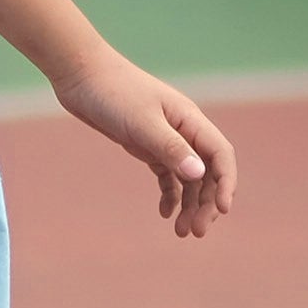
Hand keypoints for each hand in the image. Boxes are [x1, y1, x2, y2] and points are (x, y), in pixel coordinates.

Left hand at [54, 55, 238, 239]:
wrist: (81, 76)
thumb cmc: (114, 93)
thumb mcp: (142, 123)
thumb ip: (171, 148)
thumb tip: (199, 174)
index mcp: (190, 120)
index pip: (220, 155)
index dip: (226, 183)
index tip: (222, 210)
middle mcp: (183, 130)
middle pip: (207, 172)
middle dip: (205, 203)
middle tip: (195, 232)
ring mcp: (165, 138)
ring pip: (188, 177)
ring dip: (189, 204)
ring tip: (180, 231)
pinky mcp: (146, 145)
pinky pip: (167, 175)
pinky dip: (170, 194)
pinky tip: (165, 213)